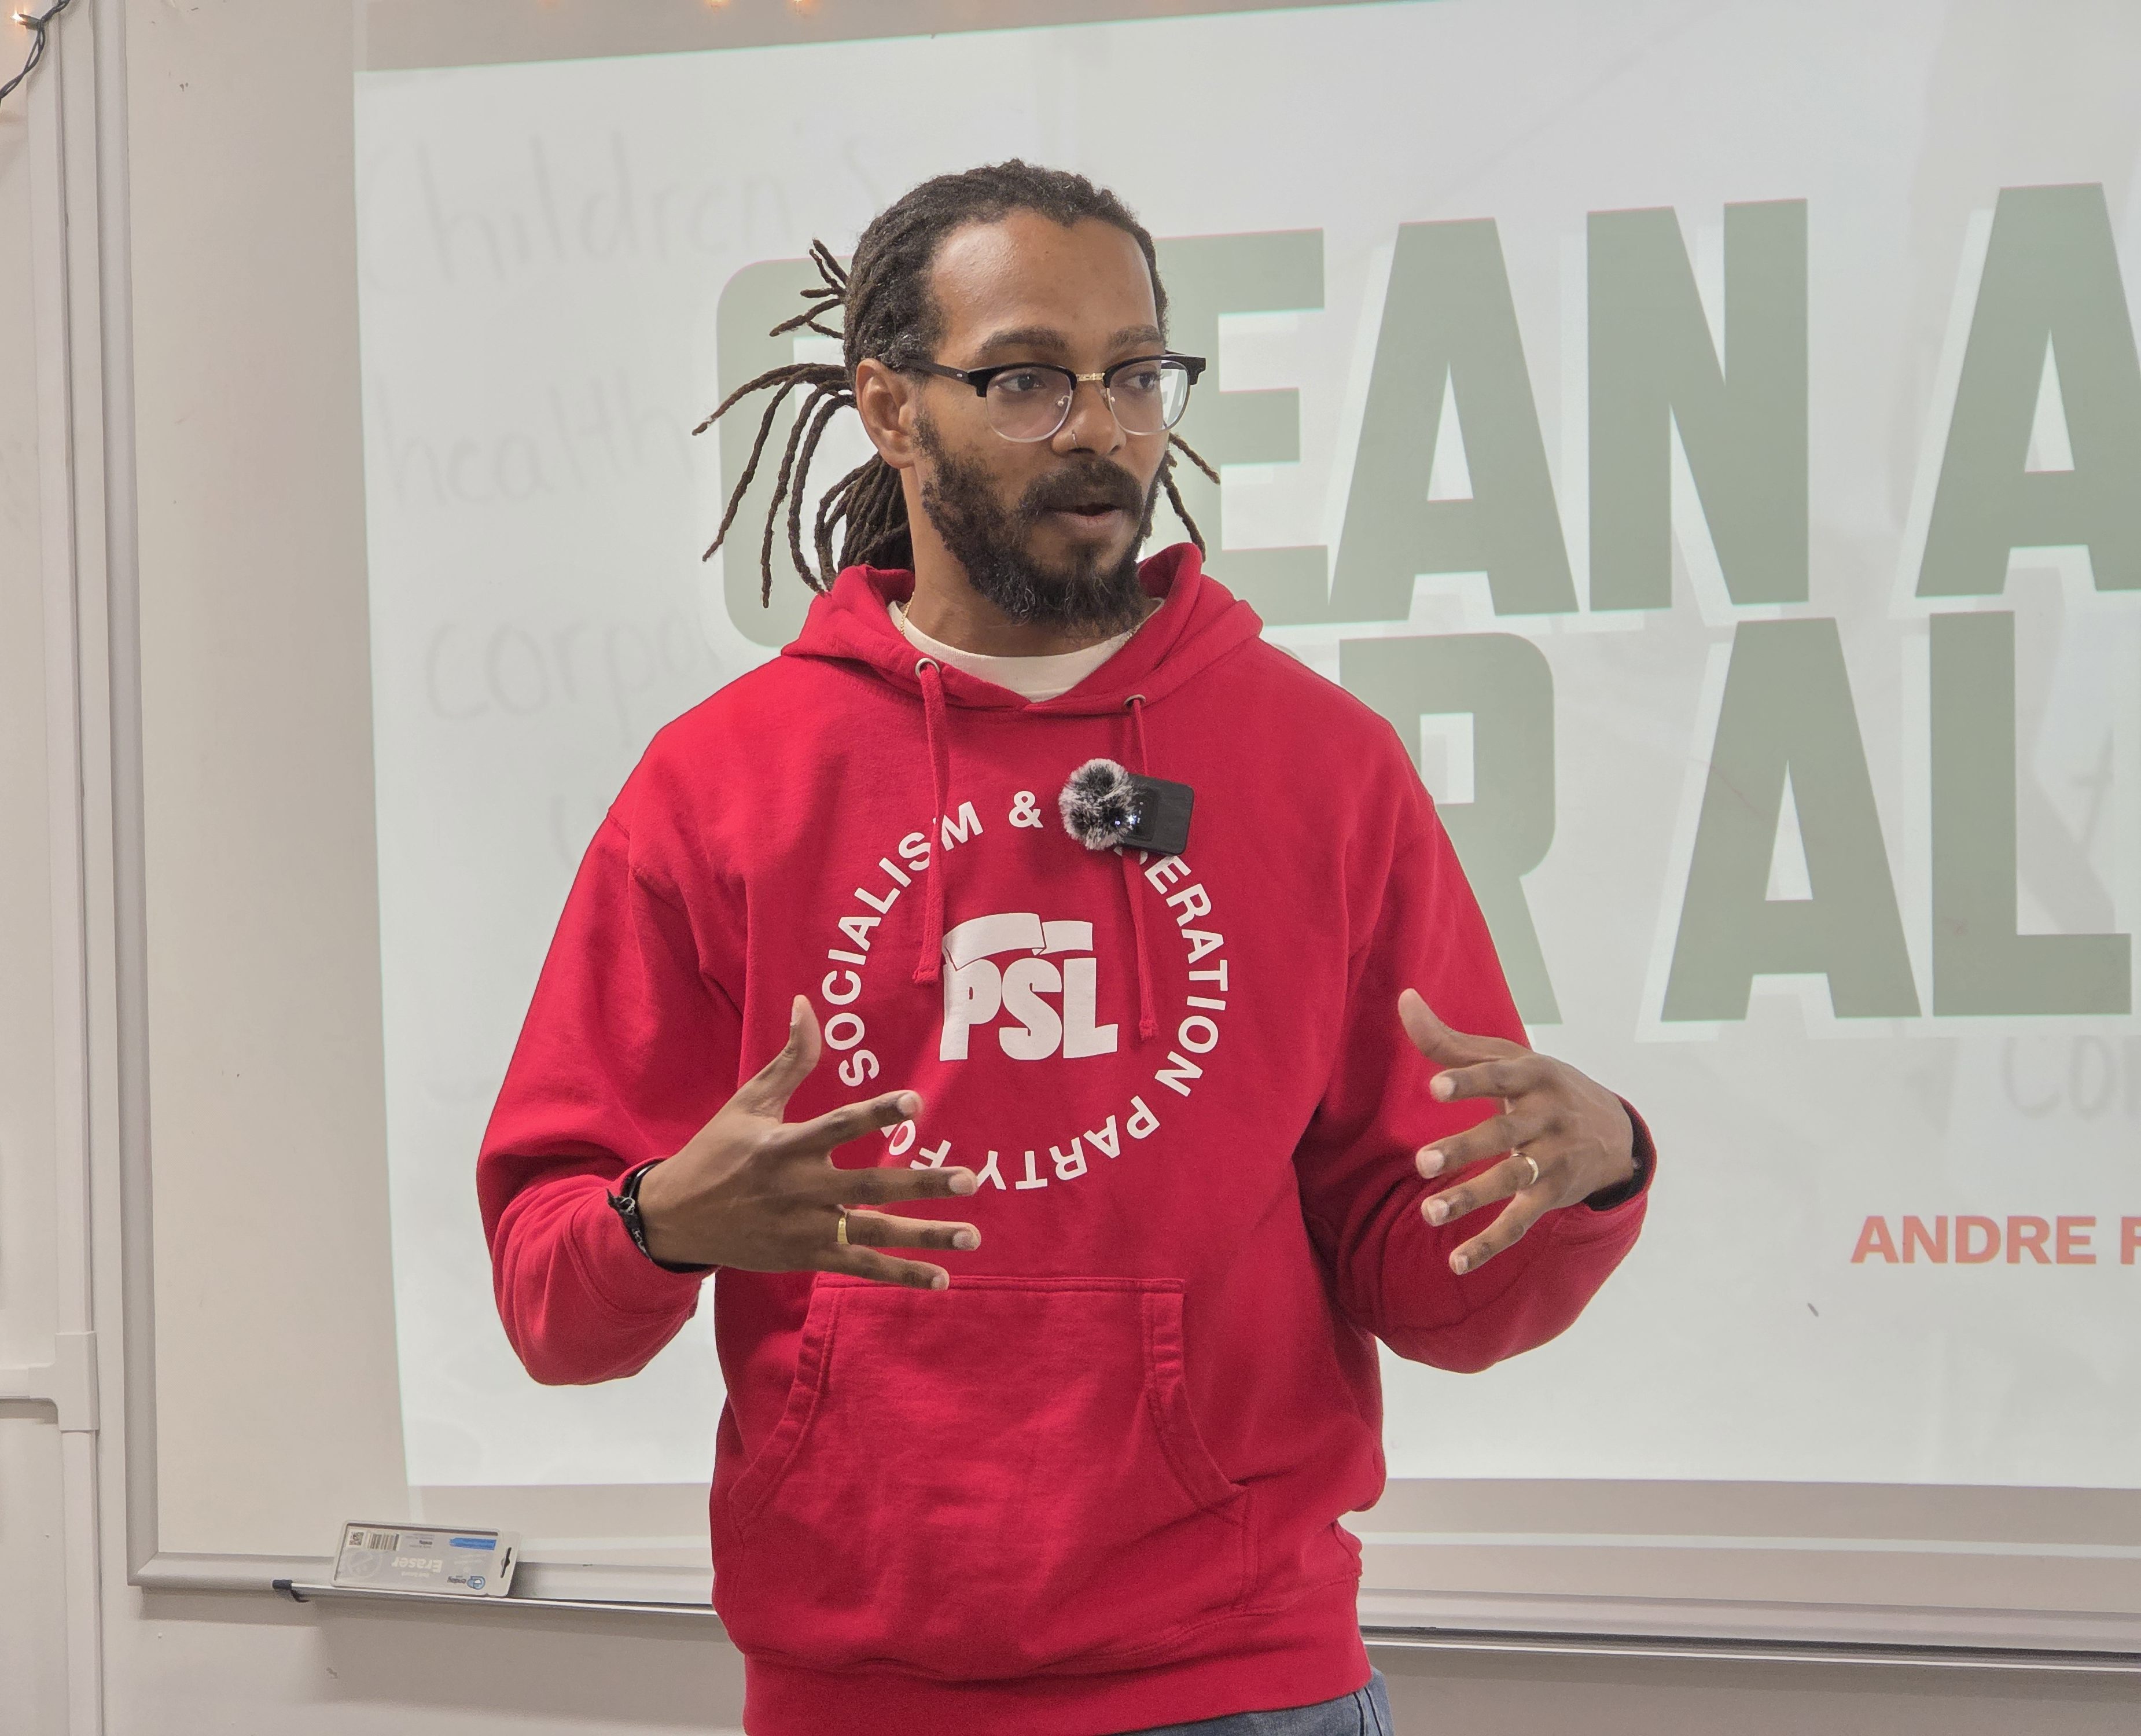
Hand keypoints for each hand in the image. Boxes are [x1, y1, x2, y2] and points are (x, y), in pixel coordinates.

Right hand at [633, 994, 980, 1288]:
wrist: (676, 1219)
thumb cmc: (718, 1151)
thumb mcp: (749, 1102)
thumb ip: (790, 1059)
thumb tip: (806, 1004)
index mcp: (783, 1145)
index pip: (839, 1125)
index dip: (877, 1113)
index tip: (916, 1103)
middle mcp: (798, 1189)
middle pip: (869, 1187)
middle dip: (921, 1184)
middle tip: (970, 1179)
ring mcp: (804, 1228)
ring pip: (873, 1234)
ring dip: (924, 1236)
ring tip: (972, 1235)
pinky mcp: (806, 1256)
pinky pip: (860, 1266)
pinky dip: (900, 1275)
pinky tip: (942, 1278)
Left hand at [1398, 989, 1634, 1275]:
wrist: (1617, 1132)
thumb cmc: (1543, 1087)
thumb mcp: (1508, 1058)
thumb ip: (1451, 1040)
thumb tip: (1403, 1000)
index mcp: (1533, 1075)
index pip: (1498, 1076)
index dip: (1468, 1081)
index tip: (1435, 1086)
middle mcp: (1547, 1117)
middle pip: (1503, 1134)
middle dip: (1464, 1149)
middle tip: (1423, 1163)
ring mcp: (1553, 1159)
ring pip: (1511, 1181)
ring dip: (1471, 1199)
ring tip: (1429, 1213)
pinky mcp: (1553, 1195)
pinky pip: (1521, 1222)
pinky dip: (1490, 1244)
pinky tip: (1456, 1262)